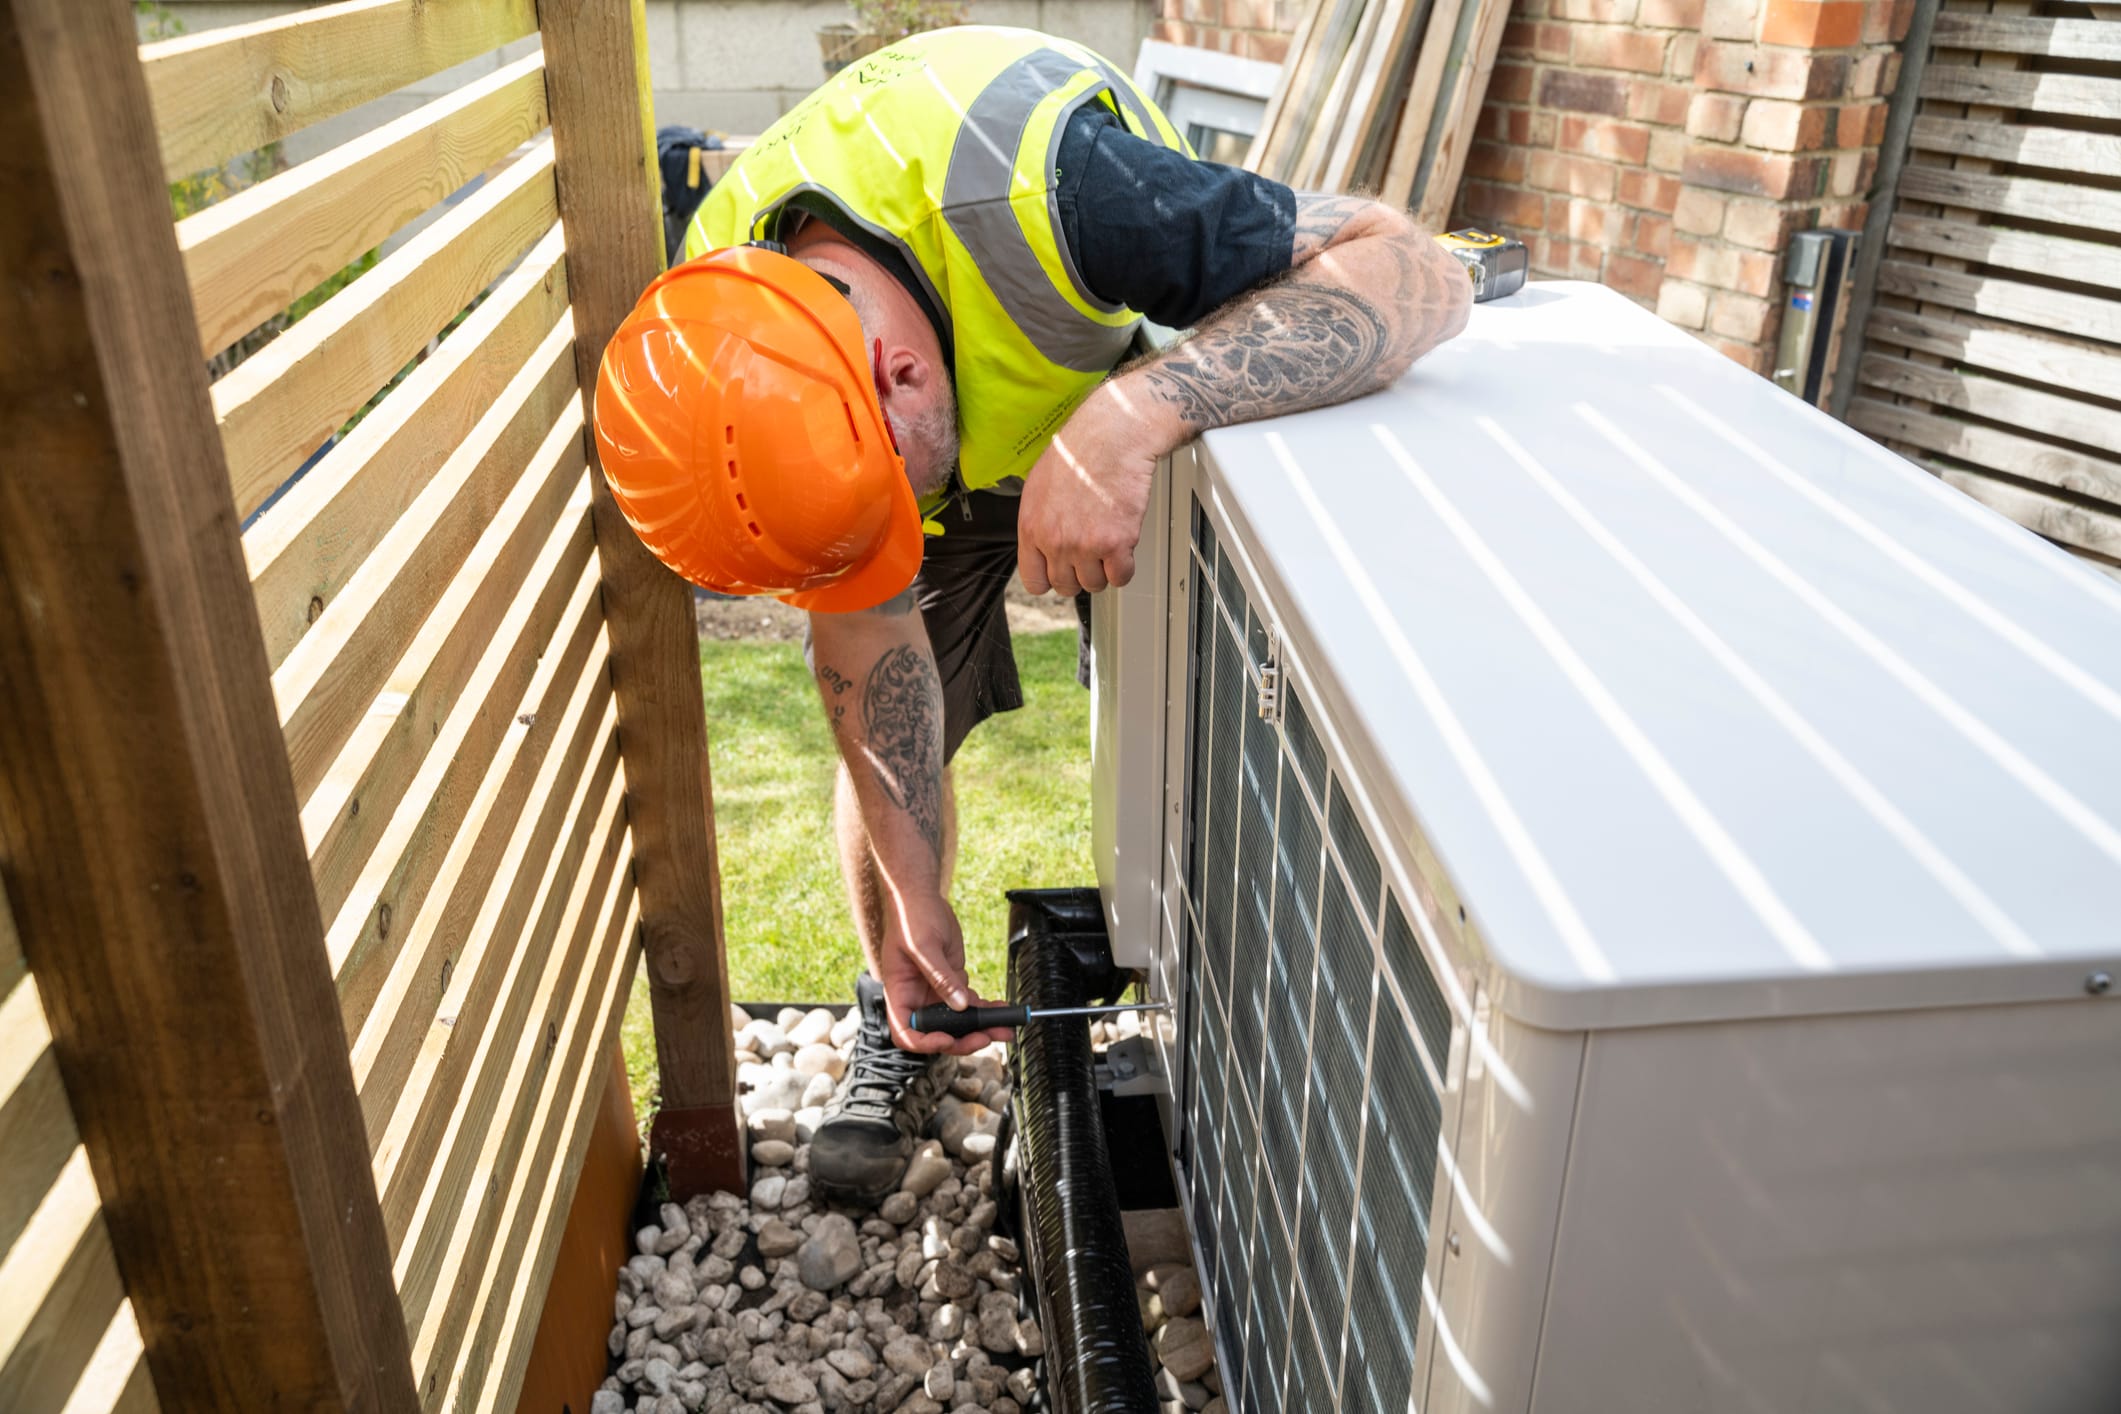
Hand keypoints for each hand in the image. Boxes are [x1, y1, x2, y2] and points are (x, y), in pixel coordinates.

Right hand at [872, 890, 1009, 1055]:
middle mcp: (916, 998)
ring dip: (980, 1027)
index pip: (905, 1032)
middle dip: (962, 1039)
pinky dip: (985, 1009)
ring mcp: (935, 991)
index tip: (947, 1039)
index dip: (925, 1042)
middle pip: (936, 1032)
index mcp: (900, 993)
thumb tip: (960, 1004)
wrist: (921, 898)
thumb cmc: (910, 917)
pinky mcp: (952, 982)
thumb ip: (942, 977)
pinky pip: (968, 1003)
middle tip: (985, 1037)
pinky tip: (1001, 1009)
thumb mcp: (923, 946)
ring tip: (1004, 1028)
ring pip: (957, 1021)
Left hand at [1017, 382, 1176, 597]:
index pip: (1034, 581)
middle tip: (1090, 555)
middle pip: (1065, 586)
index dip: (1050, 579)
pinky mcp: (1116, 543)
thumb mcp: (1039, 487)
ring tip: (1108, 544)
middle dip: (1079, 574)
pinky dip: (1126, 566)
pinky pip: (1121, 576)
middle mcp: (1055, 541)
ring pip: (1095, 584)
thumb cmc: (1079, 452)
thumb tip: (1042, 543)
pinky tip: (1124, 546)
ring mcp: (1085, 545)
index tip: (1061, 572)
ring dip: (1104, 569)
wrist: (1112, 436)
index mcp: (1031, 528)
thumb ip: (1038, 522)